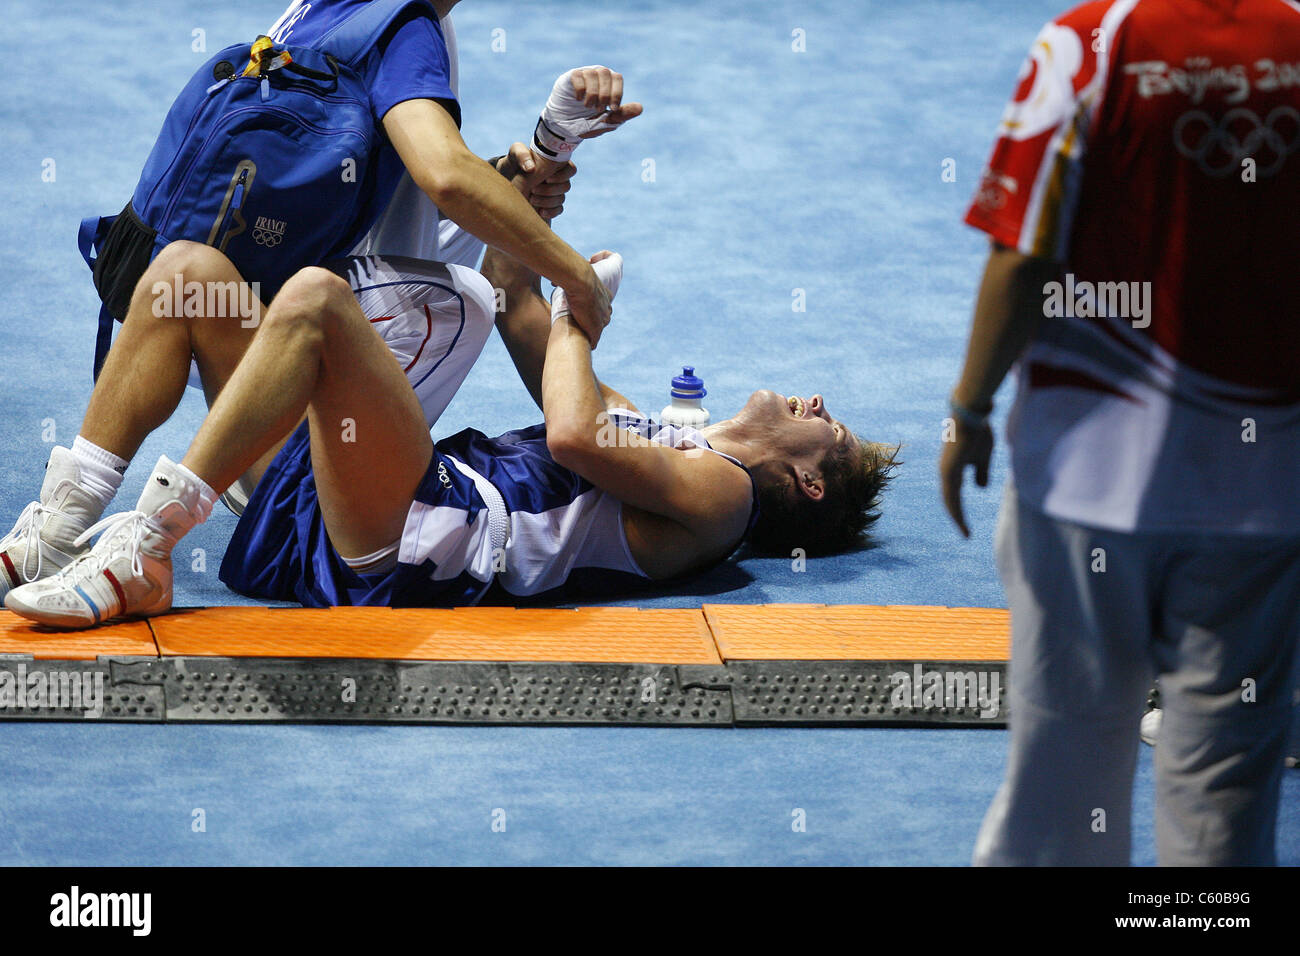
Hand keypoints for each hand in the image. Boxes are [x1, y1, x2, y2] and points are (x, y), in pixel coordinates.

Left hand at [495, 142, 576, 220]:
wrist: (507, 179)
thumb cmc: (513, 163)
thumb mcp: (514, 153)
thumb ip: (521, 154)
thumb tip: (531, 168)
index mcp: (554, 164)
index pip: (571, 169)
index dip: (563, 175)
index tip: (547, 178)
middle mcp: (557, 178)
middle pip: (566, 186)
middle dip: (550, 190)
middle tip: (533, 189)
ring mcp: (555, 192)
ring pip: (561, 199)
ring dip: (547, 201)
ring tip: (531, 199)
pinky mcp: (551, 205)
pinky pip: (558, 210)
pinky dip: (550, 211)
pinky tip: (540, 211)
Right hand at [534, 66, 643, 162]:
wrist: (567, 127)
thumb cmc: (590, 122)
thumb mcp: (608, 121)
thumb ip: (623, 114)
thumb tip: (640, 108)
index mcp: (610, 84)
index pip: (617, 78)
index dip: (616, 93)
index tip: (612, 109)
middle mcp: (598, 75)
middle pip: (606, 73)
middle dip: (604, 94)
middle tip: (598, 110)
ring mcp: (584, 74)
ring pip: (593, 73)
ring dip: (593, 93)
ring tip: (588, 106)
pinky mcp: (571, 77)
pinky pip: (578, 75)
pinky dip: (581, 89)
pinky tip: (579, 99)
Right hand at [561, 261, 611, 347]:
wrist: (580, 282)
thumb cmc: (574, 276)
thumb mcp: (573, 279)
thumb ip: (568, 281)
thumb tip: (553, 281)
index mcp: (604, 295)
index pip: (602, 307)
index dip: (592, 311)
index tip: (583, 313)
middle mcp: (606, 308)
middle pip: (602, 320)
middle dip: (593, 324)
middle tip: (581, 327)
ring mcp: (602, 319)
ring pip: (598, 331)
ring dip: (590, 335)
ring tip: (581, 339)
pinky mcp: (596, 329)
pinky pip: (594, 341)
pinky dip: (590, 344)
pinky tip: (583, 347)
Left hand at [939, 420, 993, 537]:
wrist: (972, 413)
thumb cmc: (978, 431)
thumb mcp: (983, 457)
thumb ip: (980, 472)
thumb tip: (979, 488)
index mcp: (954, 469)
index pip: (954, 494)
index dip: (960, 509)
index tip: (967, 524)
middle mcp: (946, 472)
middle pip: (951, 500)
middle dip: (958, 517)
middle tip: (965, 534)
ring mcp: (946, 471)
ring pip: (950, 500)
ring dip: (957, 517)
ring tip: (965, 533)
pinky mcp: (948, 469)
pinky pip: (952, 494)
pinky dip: (956, 508)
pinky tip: (960, 519)